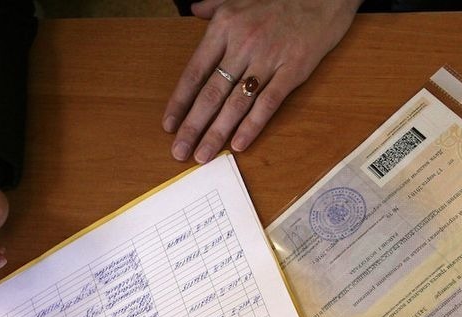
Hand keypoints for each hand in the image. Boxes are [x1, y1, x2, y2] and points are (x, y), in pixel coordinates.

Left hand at [163, 0, 361, 163]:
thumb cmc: (281, 0)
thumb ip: (214, 7)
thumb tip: (194, 10)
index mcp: (224, 27)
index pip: (195, 72)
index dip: (180, 101)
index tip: (169, 125)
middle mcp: (242, 44)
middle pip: (211, 93)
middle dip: (193, 126)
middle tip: (180, 151)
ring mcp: (268, 59)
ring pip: (236, 104)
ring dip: (217, 133)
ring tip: (203, 155)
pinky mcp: (292, 71)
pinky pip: (268, 104)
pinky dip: (252, 126)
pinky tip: (238, 145)